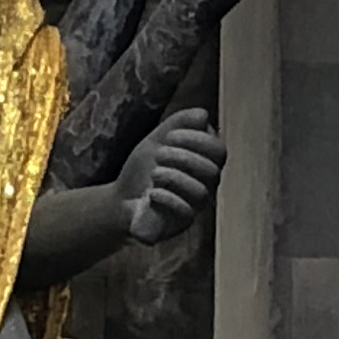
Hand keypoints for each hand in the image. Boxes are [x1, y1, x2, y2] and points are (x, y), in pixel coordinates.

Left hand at [114, 107, 226, 246]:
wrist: (119, 201)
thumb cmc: (143, 171)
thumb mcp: (156, 141)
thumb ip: (177, 124)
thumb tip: (203, 114)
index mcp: (203, 164)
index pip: (218, 151)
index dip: (198, 139)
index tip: (169, 135)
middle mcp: (205, 186)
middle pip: (212, 171)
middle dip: (184, 157)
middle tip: (159, 154)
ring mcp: (195, 206)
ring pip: (200, 191)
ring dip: (175, 177)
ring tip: (153, 173)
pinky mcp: (181, 224)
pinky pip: (186, 212)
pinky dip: (169, 198)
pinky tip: (152, 193)